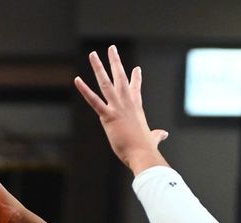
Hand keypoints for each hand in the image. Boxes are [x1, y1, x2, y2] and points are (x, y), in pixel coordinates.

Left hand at [74, 46, 169, 175]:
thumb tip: (163, 135)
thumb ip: (156, 135)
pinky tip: (77, 80)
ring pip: (106, 83)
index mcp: (136, 109)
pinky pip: (94, 101)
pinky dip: (85, 90)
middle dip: (115, 62)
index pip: (136, 89)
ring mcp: (118, 108)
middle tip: (112, 48)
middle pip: (121, 77)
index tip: (136, 69)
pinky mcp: (108, 117)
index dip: (136, 79)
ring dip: (98, 67)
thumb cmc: (146, 149)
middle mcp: (127, 104)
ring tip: (92, 54)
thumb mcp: (152, 139)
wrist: (143, 154)